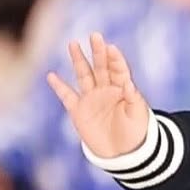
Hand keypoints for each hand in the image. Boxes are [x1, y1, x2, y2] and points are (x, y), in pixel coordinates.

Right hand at [47, 33, 149, 159]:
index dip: (115, 59)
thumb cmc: (135, 133)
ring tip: (73, 44)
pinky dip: (59, 87)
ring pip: (83, 75)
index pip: (118, 69)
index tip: (111, 47)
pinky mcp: (79, 111)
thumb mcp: (138, 116)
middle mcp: (105, 89)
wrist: (122, 153)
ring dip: (79, 60)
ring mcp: (91, 98)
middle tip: (95, 35)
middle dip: (98, 52)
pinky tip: (52, 75)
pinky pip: (67, 96)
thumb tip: (128, 83)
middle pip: (100, 67)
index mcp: (122, 88)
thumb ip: (133, 99)